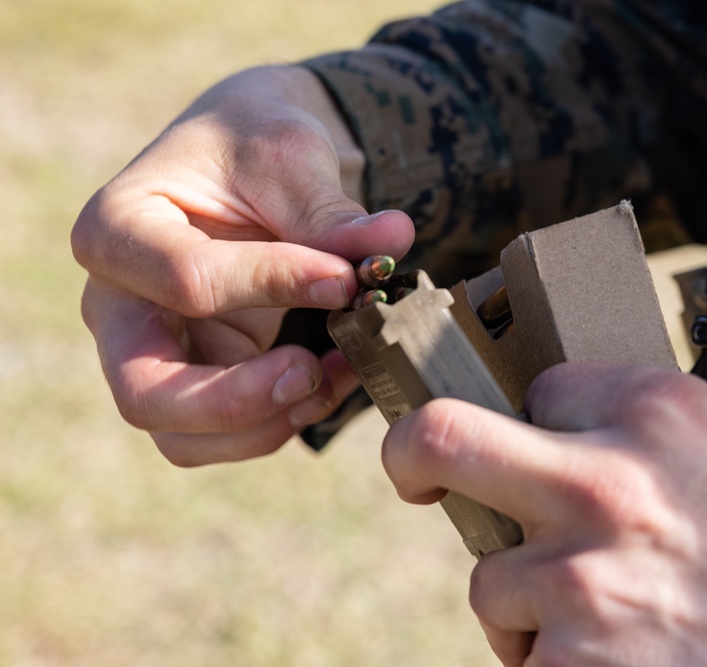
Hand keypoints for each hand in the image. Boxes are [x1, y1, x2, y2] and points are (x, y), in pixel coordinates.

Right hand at [72, 65, 413, 465]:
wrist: (247, 165)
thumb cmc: (253, 147)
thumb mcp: (289, 156)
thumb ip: (330, 209)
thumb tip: (392, 239)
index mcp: (117, 229)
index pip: (186, 280)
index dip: (274, 283)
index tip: (347, 277)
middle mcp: (117, 305)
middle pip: (145, 393)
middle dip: (236, 400)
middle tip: (311, 372)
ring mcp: (153, 351)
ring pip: (180, 437)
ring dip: (266, 424)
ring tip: (333, 378)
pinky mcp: (198, 378)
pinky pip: (227, 432)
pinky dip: (282, 421)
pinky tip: (332, 379)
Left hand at [383, 363, 706, 665]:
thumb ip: (662, 435)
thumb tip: (597, 429)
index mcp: (658, 411)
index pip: (545, 387)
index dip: (546, 420)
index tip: (546, 445)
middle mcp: (606, 481)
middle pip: (446, 436)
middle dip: (412, 452)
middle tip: (414, 472)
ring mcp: (579, 578)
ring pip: (491, 578)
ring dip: (529, 599)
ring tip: (601, 617)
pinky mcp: (568, 663)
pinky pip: (521, 656)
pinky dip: (553, 661)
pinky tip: (611, 659)